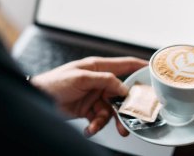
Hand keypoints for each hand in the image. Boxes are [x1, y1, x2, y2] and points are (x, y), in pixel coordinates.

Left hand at [30, 56, 147, 136]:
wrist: (38, 99)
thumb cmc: (54, 82)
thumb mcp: (80, 78)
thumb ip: (104, 81)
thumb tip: (123, 88)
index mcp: (98, 68)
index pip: (124, 65)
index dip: (140, 67)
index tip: (155, 72)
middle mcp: (99, 81)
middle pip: (122, 92)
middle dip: (128, 105)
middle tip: (134, 116)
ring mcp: (94, 96)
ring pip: (112, 109)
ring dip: (111, 120)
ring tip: (111, 129)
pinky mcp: (88, 109)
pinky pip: (100, 119)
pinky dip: (96, 125)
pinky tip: (89, 128)